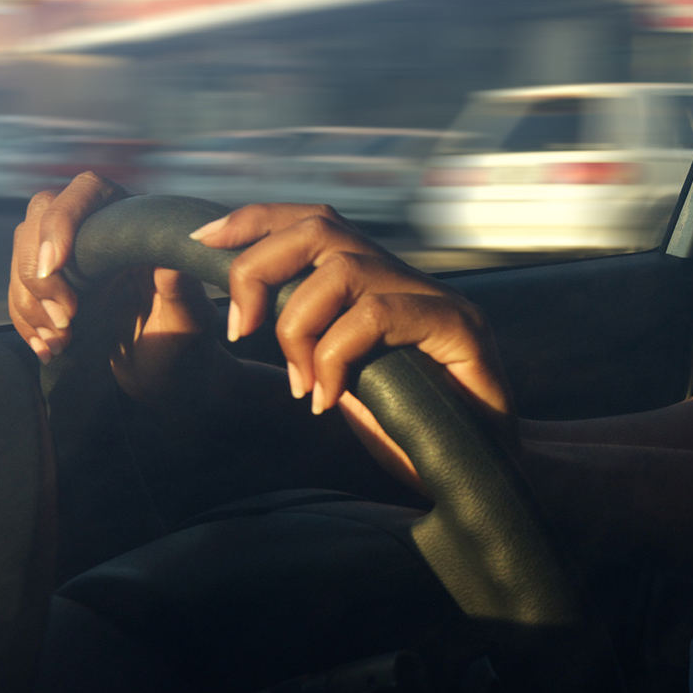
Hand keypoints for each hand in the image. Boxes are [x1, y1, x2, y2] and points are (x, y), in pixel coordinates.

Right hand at [9, 172, 227, 405]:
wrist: (168, 376)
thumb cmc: (185, 343)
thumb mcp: (188, 320)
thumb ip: (180, 291)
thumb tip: (169, 261)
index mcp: (135, 224)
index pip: (88, 190)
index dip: (63, 219)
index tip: (56, 265)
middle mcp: (99, 232)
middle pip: (38, 221)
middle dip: (40, 273)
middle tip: (65, 319)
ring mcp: (72, 259)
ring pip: (23, 259)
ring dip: (30, 303)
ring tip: (61, 342)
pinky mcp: (54, 289)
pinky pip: (19, 293)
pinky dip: (24, 323)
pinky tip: (46, 348)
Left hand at [196, 203, 512, 490]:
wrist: (488, 471)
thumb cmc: (417, 434)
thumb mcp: (344, 383)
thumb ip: (311, 346)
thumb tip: (247, 318)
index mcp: (381, 284)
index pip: (316, 222)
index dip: (256, 221)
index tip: (204, 240)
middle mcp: (410, 280)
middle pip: (321, 227)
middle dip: (259, 267)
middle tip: (240, 330)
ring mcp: (439, 299)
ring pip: (342, 269)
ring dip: (297, 326)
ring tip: (298, 383)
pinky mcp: (459, 328)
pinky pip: (375, 315)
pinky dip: (334, 357)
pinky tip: (329, 398)